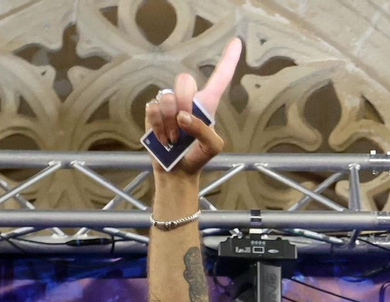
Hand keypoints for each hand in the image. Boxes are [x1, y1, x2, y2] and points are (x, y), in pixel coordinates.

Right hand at [145, 37, 241, 182]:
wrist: (177, 172)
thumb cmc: (198, 157)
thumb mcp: (212, 147)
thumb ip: (204, 130)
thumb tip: (182, 116)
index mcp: (207, 104)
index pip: (220, 77)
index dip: (228, 59)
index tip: (236, 42)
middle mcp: (188, 99)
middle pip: (185, 79)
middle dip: (184, 103)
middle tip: (184, 126)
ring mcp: (169, 105)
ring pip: (167, 96)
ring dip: (170, 122)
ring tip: (174, 138)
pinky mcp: (153, 113)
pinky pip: (152, 108)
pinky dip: (159, 127)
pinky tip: (164, 139)